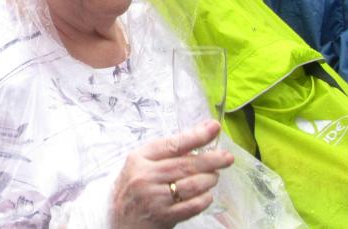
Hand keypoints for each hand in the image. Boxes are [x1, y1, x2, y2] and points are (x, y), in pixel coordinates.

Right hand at [111, 121, 233, 228]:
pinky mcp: (164, 216)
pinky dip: (204, 199)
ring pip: (192, 184)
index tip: (214, 127)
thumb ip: (164, 154)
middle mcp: (145, 176)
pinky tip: (206, 195)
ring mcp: (154, 198)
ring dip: (209, 180)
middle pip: (186, 164)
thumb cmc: (133, 191)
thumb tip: (198, 141)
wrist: (121, 223)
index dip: (196, 135)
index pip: (172, 144)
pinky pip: (193, 205)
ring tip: (213, 177)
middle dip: (211, 159)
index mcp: (139, 159)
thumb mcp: (140, 166)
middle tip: (227, 157)